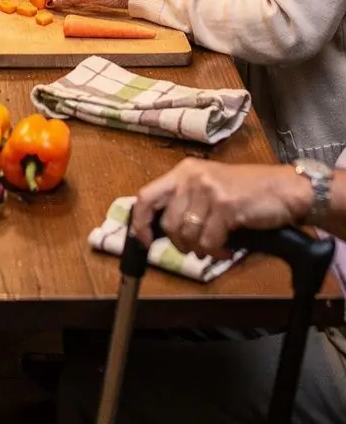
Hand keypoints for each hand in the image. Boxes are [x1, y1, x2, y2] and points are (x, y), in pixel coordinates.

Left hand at [131, 161, 311, 260]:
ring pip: (187, 235)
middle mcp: (192, 177)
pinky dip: (216, 251)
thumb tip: (163, 230)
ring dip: (201, 249)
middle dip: (181, 243)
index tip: (144, 241)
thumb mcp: (210, 188)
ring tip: (216, 246)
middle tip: (197, 248)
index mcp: (184, 171)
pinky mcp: (225, 205)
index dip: (140, 222)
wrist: (284, 188)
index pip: (146, 196)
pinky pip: (208, 241)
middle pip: (168, 223)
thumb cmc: (248, 191)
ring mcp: (208, 189)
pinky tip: (227, 247)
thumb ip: (186, 202)